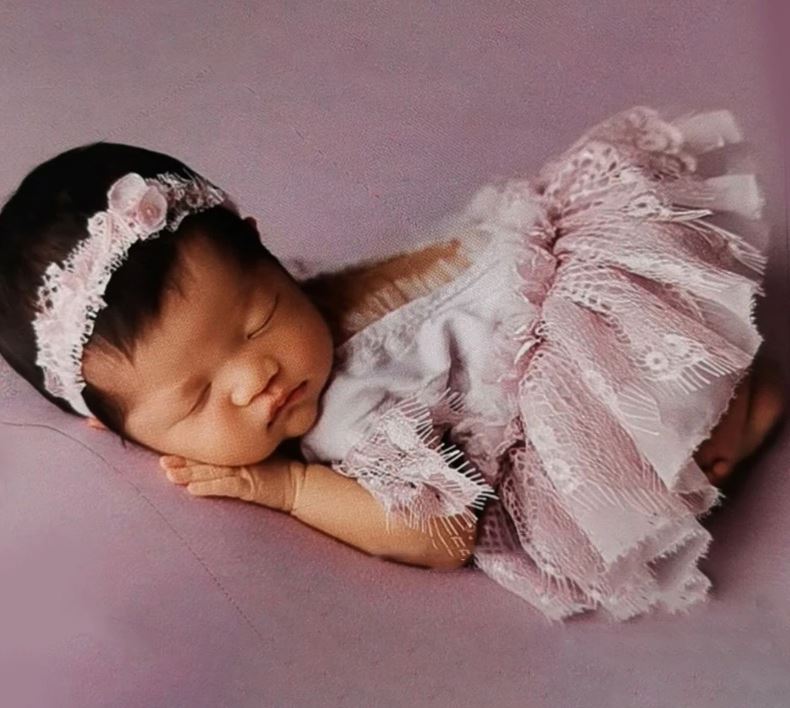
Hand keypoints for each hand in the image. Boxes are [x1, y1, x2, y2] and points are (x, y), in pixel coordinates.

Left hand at [159, 453, 301, 511]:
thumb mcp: (256, 462)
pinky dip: (209, 487)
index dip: (188, 454)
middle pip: (206, 461)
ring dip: (190, 474)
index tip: (167, 453)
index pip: (209, 454)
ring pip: (212, 473)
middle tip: (162, 462)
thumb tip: (217, 459)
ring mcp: (245, 473)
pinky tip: (192, 490)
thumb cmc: (279, 473)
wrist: (300, 484)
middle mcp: (238, 462)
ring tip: (170, 475)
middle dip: (182, 462)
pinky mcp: (251, 486)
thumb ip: (239, 459)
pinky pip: (226, 487)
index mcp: (237, 455)